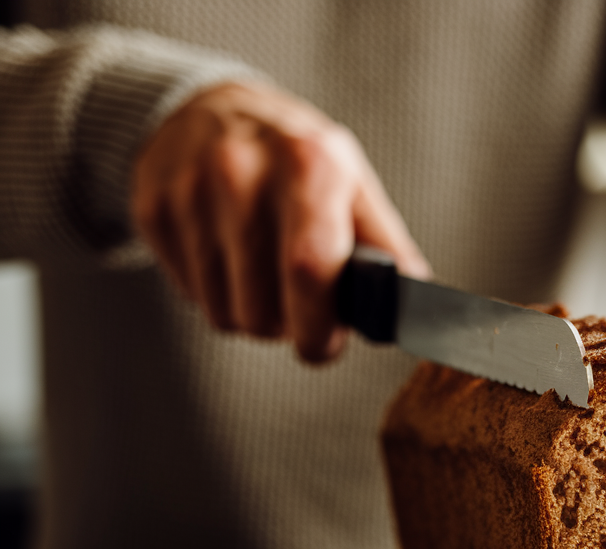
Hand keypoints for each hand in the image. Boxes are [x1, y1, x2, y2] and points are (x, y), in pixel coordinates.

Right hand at [131, 81, 430, 361]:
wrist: (208, 108)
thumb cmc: (294, 158)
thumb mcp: (350, 182)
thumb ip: (385, 244)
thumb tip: (413, 299)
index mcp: (308, 165)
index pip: (310, 268)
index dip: (320, 326)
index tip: (326, 343)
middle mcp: (243, 173)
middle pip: (262, 307)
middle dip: (288, 329)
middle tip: (301, 314)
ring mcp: (190, 191)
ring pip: (224, 312)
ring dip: (252, 314)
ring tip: (265, 277)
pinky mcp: (152, 210)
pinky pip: (190, 297)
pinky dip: (215, 295)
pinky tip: (228, 258)